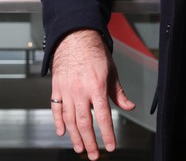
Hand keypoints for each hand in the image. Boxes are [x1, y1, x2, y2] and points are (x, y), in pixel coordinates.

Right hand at [49, 29, 135, 158]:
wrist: (75, 37)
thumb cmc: (94, 52)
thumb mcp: (111, 72)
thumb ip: (118, 92)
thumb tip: (129, 106)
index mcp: (97, 86)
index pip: (103, 116)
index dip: (107, 134)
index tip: (111, 146)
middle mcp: (80, 90)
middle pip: (84, 122)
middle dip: (90, 142)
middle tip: (94, 155)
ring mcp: (66, 90)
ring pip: (69, 119)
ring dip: (75, 136)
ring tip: (79, 148)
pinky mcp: (56, 88)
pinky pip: (56, 108)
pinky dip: (58, 122)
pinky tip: (62, 132)